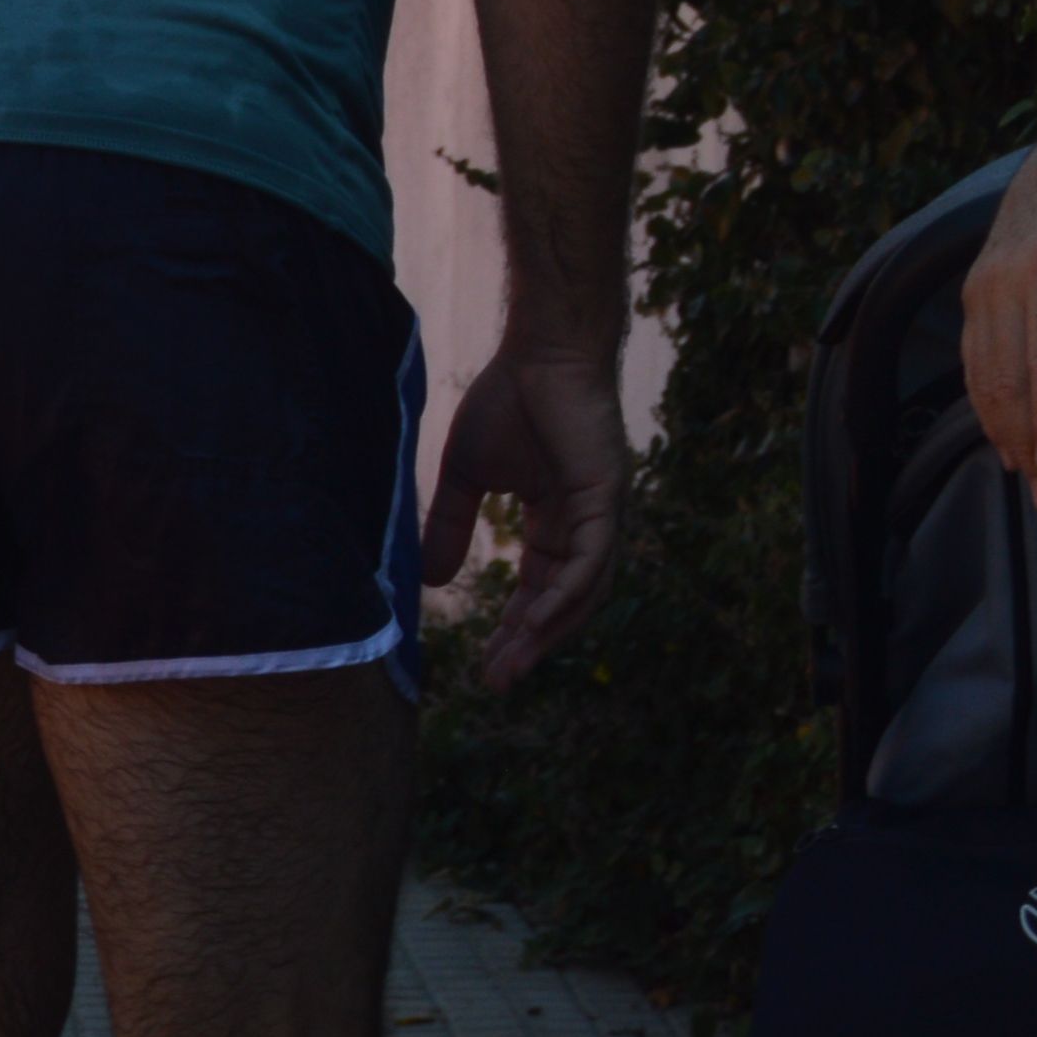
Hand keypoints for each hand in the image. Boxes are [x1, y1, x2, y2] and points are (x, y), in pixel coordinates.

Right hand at [422, 341, 634, 692]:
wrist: (540, 354)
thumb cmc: (508, 401)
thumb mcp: (465, 477)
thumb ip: (450, 527)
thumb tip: (430, 582)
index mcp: (556, 519)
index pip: (539, 587)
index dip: (515, 627)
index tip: (487, 664)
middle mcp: (586, 525)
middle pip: (562, 601)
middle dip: (529, 643)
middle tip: (498, 683)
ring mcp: (601, 515)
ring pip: (582, 591)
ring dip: (549, 632)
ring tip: (513, 665)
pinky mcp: (606, 500)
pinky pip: (590, 561)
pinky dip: (567, 595)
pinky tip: (538, 624)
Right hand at [965, 93, 1036, 505]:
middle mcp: (1000, 282)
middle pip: (1007, 378)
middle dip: (1027, 441)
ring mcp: (980, 289)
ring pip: (983, 375)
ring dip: (1004, 430)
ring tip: (1032, 478)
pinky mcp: (975, 294)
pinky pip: (976, 360)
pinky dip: (990, 403)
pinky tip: (1008, 435)